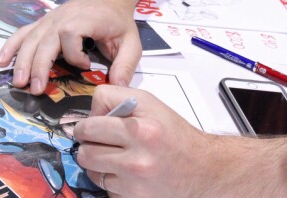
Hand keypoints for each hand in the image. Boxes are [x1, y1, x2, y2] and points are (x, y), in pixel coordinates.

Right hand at [0, 0, 141, 93]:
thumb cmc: (117, 18)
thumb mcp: (131, 40)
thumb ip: (126, 64)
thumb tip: (118, 88)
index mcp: (84, 19)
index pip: (70, 35)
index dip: (75, 54)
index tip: (86, 64)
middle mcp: (62, 18)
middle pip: (44, 41)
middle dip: (38, 66)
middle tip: (36, 90)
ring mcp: (50, 20)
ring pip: (30, 39)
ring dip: (22, 61)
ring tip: (18, 82)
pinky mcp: (43, 23)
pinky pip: (22, 33)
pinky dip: (10, 46)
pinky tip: (1, 62)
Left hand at [73, 85, 215, 196]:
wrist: (201, 168)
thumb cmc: (175, 135)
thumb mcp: (150, 104)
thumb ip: (117, 99)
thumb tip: (91, 114)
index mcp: (141, 129)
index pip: (90, 124)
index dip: (86, 124)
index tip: (90, 126)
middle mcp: (137, 157)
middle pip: (85, 151)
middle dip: (87, 144)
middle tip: (97, 141)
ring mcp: (134, 181)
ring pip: (91, 171)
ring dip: (97, 163)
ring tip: (113, 156)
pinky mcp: (133, 197)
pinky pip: (105, 188)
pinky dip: (111, 180)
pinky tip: (125, 172)